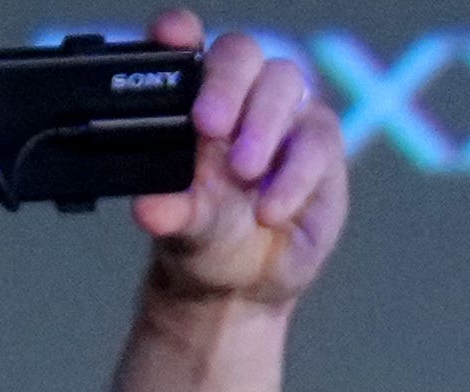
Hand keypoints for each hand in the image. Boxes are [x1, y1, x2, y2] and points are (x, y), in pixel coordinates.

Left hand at [137, 20, 346, 310]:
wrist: (245, 280)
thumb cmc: (207, 234)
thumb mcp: (182, 227)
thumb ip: (170, 210)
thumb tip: (148, 208)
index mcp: (192, 96)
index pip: (186, 43)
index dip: (179, 32)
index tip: (171, 37)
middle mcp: (240, 94)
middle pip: (240, 53)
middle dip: (225, 84)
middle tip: (209, 125)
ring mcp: (284, 114)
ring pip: (283, 82)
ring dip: (262, 124)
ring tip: (243, 172)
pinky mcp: (320, 144)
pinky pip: (316, 140)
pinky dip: (293, 175)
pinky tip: (270, 208)